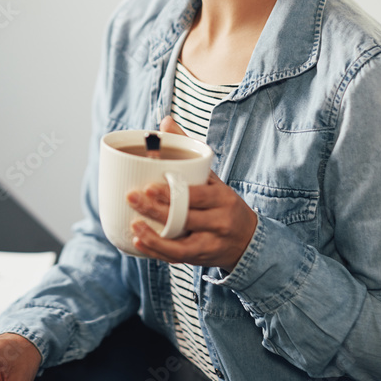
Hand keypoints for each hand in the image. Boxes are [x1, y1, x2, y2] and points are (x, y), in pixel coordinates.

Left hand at [126, 117, 257, 270]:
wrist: (248, 240)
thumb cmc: (222, 203)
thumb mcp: (213, 178)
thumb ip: (189, 151)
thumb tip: (166, 121)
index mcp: (222, 197)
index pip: (197, 195)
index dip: (173, 193)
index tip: (150, 186)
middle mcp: (219, 221)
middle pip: (186, 217)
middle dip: (157, 210)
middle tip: (132, 198)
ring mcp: (211, 243)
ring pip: (181, 243)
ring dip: (155, 236)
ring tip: (134, 224)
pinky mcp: (201, 259)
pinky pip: (177, 257)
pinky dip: (157, 251)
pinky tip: (139, 241)